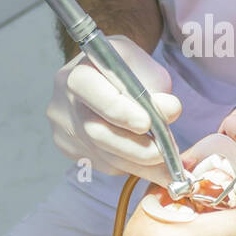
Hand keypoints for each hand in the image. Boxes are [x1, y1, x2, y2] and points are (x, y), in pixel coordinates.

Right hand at [47, 35, 182, 185]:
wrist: (107, 77)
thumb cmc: (128, 70)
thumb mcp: (145, 68)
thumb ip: (157, 88)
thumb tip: (171, 112)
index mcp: (79, 74)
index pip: (95, 95)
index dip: (121, 113)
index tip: (148, 124)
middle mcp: (64, 102)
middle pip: (98, 133)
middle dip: (136, 148)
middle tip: (165, 153)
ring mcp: (64, 129)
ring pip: (103, 156)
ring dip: (139, 164)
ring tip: (166, 166)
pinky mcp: (71, 148)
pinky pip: (103, 165)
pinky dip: (129, 165)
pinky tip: (146, 161)